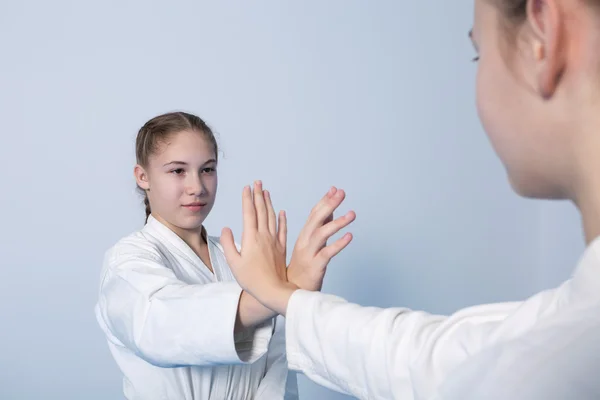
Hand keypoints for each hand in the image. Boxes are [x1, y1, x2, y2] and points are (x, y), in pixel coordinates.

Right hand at [221, 181, 296, 314]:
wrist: (273, 290)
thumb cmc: (251, 280)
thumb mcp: (234, 263)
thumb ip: (229, 244)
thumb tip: (227, 228)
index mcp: (251, 238)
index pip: (249, 213)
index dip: (247, 199)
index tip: (246, 187)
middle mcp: (264, 236)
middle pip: (261, 211)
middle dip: (258, 195)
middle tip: (257, 182)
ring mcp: (274, 241)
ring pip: (272, 217)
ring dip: (269, 203)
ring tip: (266, 192)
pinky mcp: (281, 249)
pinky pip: (282, 230)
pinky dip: (282, 220)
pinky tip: (282, 212)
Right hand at [287, 187, 354, 290]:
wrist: (291, 291)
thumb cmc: (303, 267)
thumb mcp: (310, 245)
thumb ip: (320, 228)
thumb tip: (330, 211)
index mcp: (304, 235)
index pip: (314, 213)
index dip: (324, 201)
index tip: (335, 189)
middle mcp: (305, 241)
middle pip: (316, 219)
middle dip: (329, 204)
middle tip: (342, 193)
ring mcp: (309, 253)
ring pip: (321, 234)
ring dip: (337, 223)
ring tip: (352, 214)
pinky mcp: (315, 266)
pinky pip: (327, 253)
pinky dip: (338, 244)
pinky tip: (349, 236)